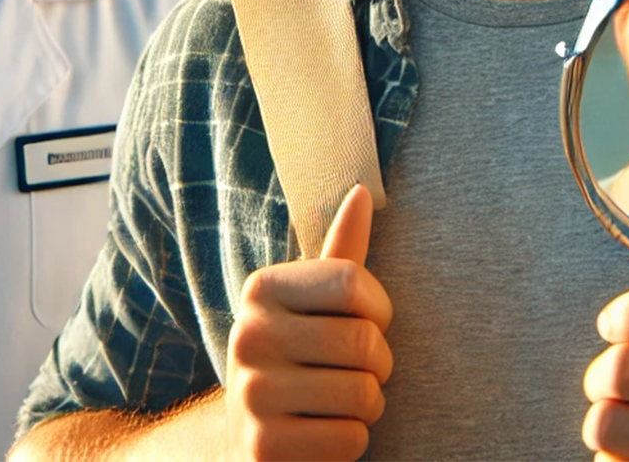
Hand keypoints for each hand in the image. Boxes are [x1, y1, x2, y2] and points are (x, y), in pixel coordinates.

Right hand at [223, 184, 392, 460]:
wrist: (250, 438)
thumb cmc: (299, 358)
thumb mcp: (313, 304)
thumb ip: (341, 254)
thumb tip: (364, 192)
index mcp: (262, 290)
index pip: (354, 283)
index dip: (380, 310)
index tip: (366, 323)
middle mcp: (248, 336)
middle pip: (365, 342)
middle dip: (378, 365)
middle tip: (355, 373)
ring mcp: (252, 395)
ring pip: (364, 394)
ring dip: (368, 406)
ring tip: (339, 403)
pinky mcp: (264, 447)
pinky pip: (350, 439)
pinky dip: (352, 442)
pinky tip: (323, 433)